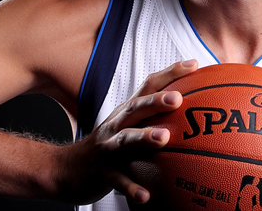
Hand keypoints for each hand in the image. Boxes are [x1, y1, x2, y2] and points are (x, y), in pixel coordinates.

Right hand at [59, 60, 197, 204]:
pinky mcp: (102, 172)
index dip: (170, 73)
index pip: (149, 86)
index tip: (194, 65)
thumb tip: (194, 113)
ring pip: (125, 140)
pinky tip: (146, 196)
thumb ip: (154, 118)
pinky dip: (131, 188)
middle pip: (136, 108)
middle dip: (155, 101)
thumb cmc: (108, 146)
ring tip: (163, 138)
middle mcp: (116, 125)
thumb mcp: (127, 126)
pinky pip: (119, 181)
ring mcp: (107, 148)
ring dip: (144, 137)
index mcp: (126, 112)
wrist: (67, 169)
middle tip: (178, 99)